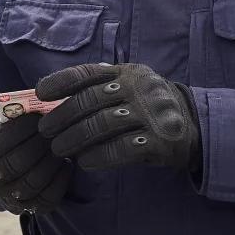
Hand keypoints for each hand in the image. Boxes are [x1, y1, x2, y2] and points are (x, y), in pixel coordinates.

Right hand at [0, 112, 72, 213]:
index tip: (40, 118)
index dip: (22, 129)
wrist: (7, 156)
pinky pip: (45, 200)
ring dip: (51, 164)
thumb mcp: (7, 114)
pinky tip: (66, 165)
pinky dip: (59, 182)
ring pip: (30, 184)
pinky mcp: (24, 208)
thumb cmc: (11, 128)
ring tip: (63, 148)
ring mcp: (5, 194)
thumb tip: (43, 101)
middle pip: (15, 164)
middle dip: (40, 146)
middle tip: (57, 133)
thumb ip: (18, 107)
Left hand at [37, 63, 201, 171]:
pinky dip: (99, 156)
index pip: (87, 73)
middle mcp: (138, 88)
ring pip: (102, 125)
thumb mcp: (129, 87)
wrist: (194, 124)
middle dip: (62, 117)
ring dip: (75, 139)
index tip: (40, 94)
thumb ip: (99, 89)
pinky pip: (122, 148)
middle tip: (45, 131)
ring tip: (59, 150)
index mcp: (126, 72)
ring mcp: (150, 113)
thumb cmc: (147, 106)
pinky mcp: (160, 139)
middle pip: (90, 100)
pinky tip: (85, 162)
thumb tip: (53, 103)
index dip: (61, 82)